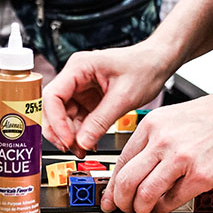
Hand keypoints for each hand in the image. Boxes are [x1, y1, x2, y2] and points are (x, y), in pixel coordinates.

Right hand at [42, 42, 168, 157]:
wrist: (159, 62)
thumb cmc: (144, 67)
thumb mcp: (123, 97)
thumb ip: (100, 121)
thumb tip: (82, 142)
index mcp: (79, 67)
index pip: (53, 96)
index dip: (56, 122)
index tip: (67, 140)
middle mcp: (76, 76)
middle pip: (53, 108)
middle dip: (60, 131)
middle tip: (72, 149)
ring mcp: (81, 88)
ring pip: (64, 116)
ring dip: (71, 135)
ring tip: (83, 150)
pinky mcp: (89, 98)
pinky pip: (78, 118)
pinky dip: (82, 133)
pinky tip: (90, 143)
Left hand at [100, 86, 212, 212]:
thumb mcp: (176, 117)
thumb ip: (155, 140)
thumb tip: (139, 168)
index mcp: (152, 124)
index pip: (120, 161)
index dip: (113, 185)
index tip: (112, 197)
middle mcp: (162, 140)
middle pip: (125, 181)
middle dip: (121, 202)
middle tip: (124, 209)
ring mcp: (180, 159)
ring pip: (143, 195)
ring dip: (140, 209)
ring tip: (144, 211)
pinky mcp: (200, 176)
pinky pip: (170, 202)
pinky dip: (163, 210)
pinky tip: (165, 208)